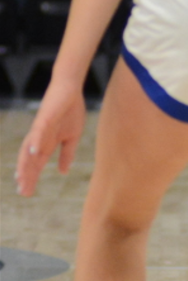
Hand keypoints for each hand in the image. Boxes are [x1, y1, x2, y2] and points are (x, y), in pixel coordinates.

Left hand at [14, 77, 87, 196]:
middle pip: (29, 160)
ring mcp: (40, 128)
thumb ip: (66, 154)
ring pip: (29, 149)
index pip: (36, 163)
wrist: (70, 88)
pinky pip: (38, 131)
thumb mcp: (72, 136)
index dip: (31, 177)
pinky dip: (35, 142)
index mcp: (46, 143)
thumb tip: (63, 172)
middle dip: (26, 176)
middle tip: (23, 192)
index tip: (26, 192)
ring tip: (22, 178)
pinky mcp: (44, 117)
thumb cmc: (70, 111)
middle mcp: (38, 138)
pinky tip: (33, 153)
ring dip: (25, 164)